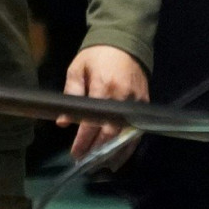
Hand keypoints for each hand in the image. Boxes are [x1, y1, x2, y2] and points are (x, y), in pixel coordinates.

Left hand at [58, 45, 148, 161]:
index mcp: (103, 87)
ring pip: (126, 136)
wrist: (124, 42)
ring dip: (113, 153)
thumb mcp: (78, 68)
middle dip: (97, 150)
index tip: (75, 153)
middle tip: (84, 163)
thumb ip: (72, 93)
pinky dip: (128, 146)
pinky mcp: (144, 105)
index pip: (92, 122)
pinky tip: (118, 156)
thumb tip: (63, 122)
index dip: (84, 141)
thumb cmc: (96, 55)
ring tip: (100, 166)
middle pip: (110, 133)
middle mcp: (122, 98)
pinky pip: (136, 131)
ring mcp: (136, 103)